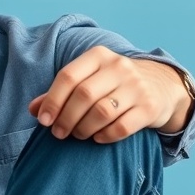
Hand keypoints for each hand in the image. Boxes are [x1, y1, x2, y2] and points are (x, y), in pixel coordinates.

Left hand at [28, 46, 191, 142]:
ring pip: (102, 112)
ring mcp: (137, 86)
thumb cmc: (113, 84)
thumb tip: (32, 110)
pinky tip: (97, 138)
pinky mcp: (150, 107)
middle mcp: (119, 67)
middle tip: (59, 133)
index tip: (43, 120)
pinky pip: (122, 127)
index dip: (52, 100)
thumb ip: (61, 92)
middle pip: (83, 95)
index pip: (68, 76)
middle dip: (66, 118)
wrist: (162, 85)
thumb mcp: (89, 79)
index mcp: (99, 56)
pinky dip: (105, 136)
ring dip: (83, 128)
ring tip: (77, 134)